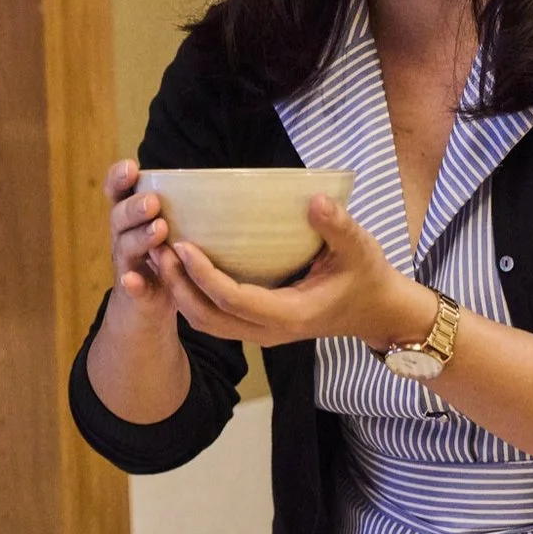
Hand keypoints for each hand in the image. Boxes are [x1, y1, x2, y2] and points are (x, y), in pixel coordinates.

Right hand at [102, 159, 177, 325]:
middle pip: (119, 217)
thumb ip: (188, 208)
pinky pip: (132, 288)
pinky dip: (132, 283)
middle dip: (135, 208)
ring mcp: (128, 265)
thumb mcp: (174, 229)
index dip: (119, 179)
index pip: (119, 192)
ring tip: (159, 230)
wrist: (146, 307)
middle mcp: (124, 237)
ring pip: (126, 248)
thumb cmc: (168, 258)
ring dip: (139, 238)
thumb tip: (236, 182)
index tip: (132, 167)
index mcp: (133, 218)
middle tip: (154, 203)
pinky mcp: (135, 293)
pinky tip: (133, 279)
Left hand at [152, 194, 439, 351]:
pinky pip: (213, 317)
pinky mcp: (255, 326)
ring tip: (157, 254)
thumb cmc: (368, 276)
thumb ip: (338, 226)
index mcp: (289, 314)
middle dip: (177, 285)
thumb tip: (315, 200)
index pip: (232, 299)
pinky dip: (190, 296)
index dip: (203, 275)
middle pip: (207, 316)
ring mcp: (259, 333)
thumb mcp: (360, 248)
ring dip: (178, 292)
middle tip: (156, 247)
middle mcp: (267, 331)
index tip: (181, 245)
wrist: (376, 311)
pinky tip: (177, 266)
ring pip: (205, 321)